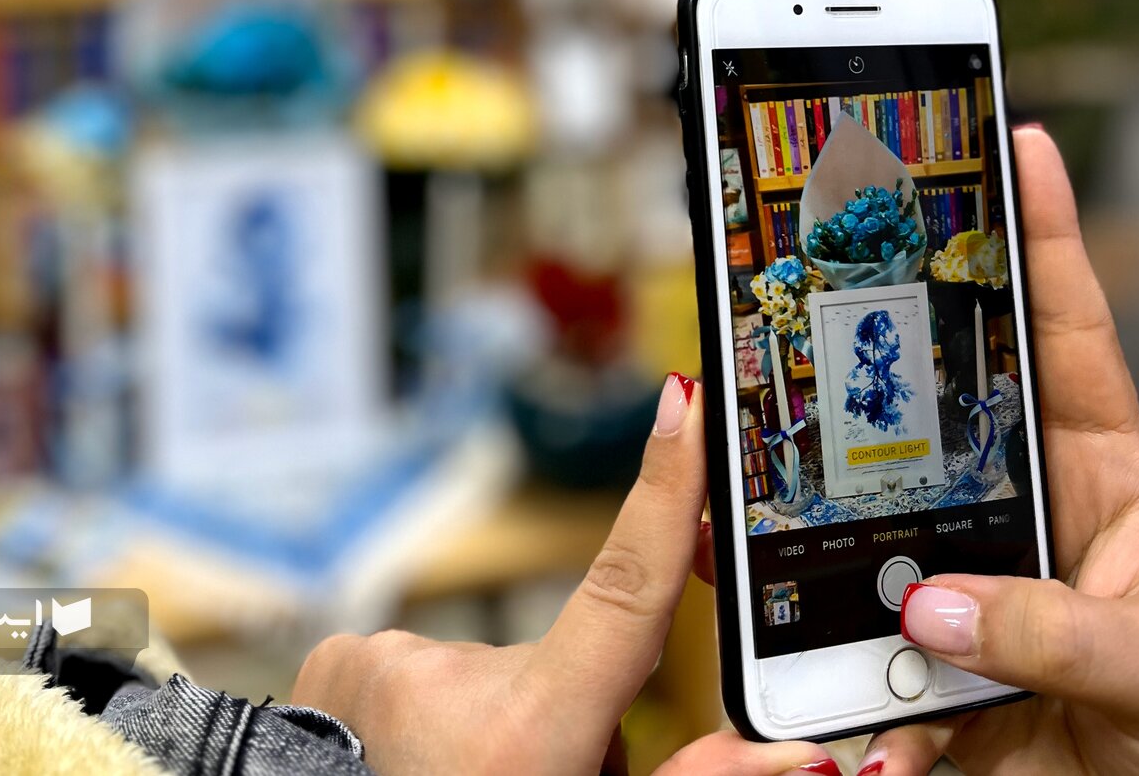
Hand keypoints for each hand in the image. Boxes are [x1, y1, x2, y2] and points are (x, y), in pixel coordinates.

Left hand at [292, 374, 844, 774]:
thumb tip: (798, 760)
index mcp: (533, 726)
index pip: (626, 583)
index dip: (667, 487)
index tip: (686, 398)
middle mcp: (454, 675)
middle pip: (563, 663)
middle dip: (570, 716)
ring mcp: (388, 658)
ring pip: (489, 679)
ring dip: (493, 726)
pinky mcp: (340, 657)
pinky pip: (421, 674)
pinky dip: (430, 715)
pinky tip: (405, 761)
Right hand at [848, 127, 1138, 774]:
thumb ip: (1062, 635)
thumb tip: (935, 613)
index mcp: (1109, 483)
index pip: (1067, 339)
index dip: (1042, 242)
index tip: (1015, 147)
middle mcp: (1026, 515)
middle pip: (934, 414)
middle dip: (874, 359)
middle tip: (818, 289)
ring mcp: (969, 582)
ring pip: (873, 524)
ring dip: (822, 525)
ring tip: (759, 498)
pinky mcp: (927, 660)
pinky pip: (852, 640)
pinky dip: (815, 651)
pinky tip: (790, 660)